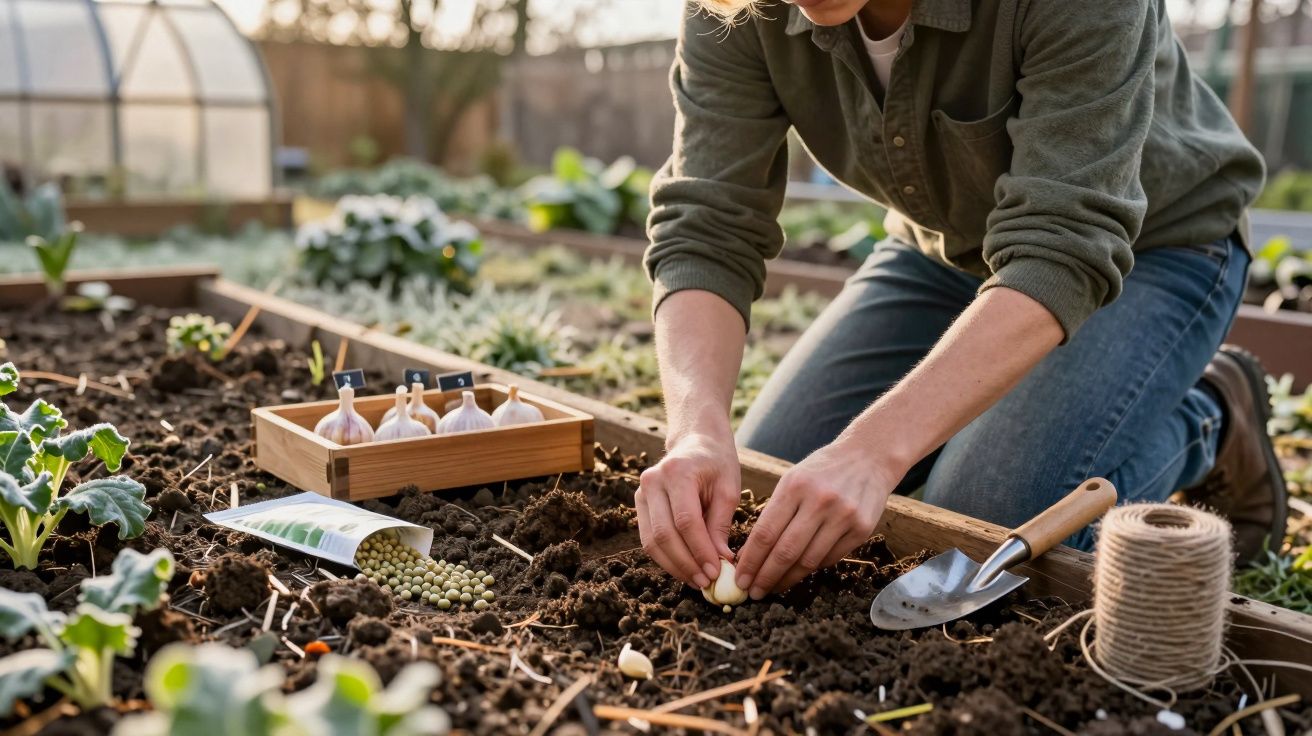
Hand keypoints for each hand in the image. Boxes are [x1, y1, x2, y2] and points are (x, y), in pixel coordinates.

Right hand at [636, 428, 740, 588]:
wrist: (695, 442)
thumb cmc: (717, 463)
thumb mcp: (728, 489)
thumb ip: (721, 525)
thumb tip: (720, 562)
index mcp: (677, 472)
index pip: (685, 520)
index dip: (700, 550)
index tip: (716, 571)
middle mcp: (653, 481)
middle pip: (664, 534)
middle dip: (686, 563)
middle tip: (706, 582)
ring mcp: (641, 492)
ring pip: (652, 541)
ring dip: (674, 566)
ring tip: (696, 580)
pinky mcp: (639, 504)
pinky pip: (648, 538)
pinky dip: (666, 558)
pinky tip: (685, 569)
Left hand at [734, 439, 896, 597]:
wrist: (868, 457)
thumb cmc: (822, 471)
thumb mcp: (792, 480)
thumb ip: (774, 513)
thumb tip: (751, 553)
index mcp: (795, 486)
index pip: (766, 532)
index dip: (750, 560)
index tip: (740, 578)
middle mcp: (820, 502)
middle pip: (785, 551)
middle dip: (765, 576)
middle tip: (754, 592)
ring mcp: (843, 516)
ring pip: (808, 561)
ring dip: (787, 579)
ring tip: (773, 588)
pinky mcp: (861, 530)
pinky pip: (830, 558)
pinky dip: (811, 569)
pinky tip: (799, 573)